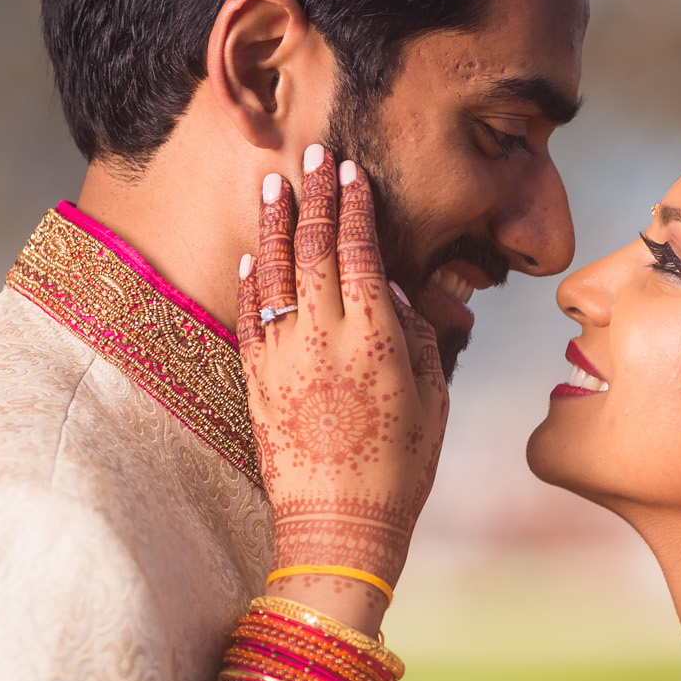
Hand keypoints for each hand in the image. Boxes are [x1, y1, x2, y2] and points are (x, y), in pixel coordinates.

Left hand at [237, 147, 447, 628]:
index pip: (359, 252)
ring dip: (275, 222)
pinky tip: (253, 251)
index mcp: (375, 339)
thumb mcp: (432, 400)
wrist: (339, 527)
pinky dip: (250, 279)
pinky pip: (248, 316)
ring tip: (274, 183)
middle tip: (310, 153)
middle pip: (314, 248)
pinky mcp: (255, 382)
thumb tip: (388, 288)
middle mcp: (324, 339)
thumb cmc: (401, 470)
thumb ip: (416, 336)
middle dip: (313, 196)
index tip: (350, 172)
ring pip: (274, 272)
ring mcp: (283, 358)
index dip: (353, 207)